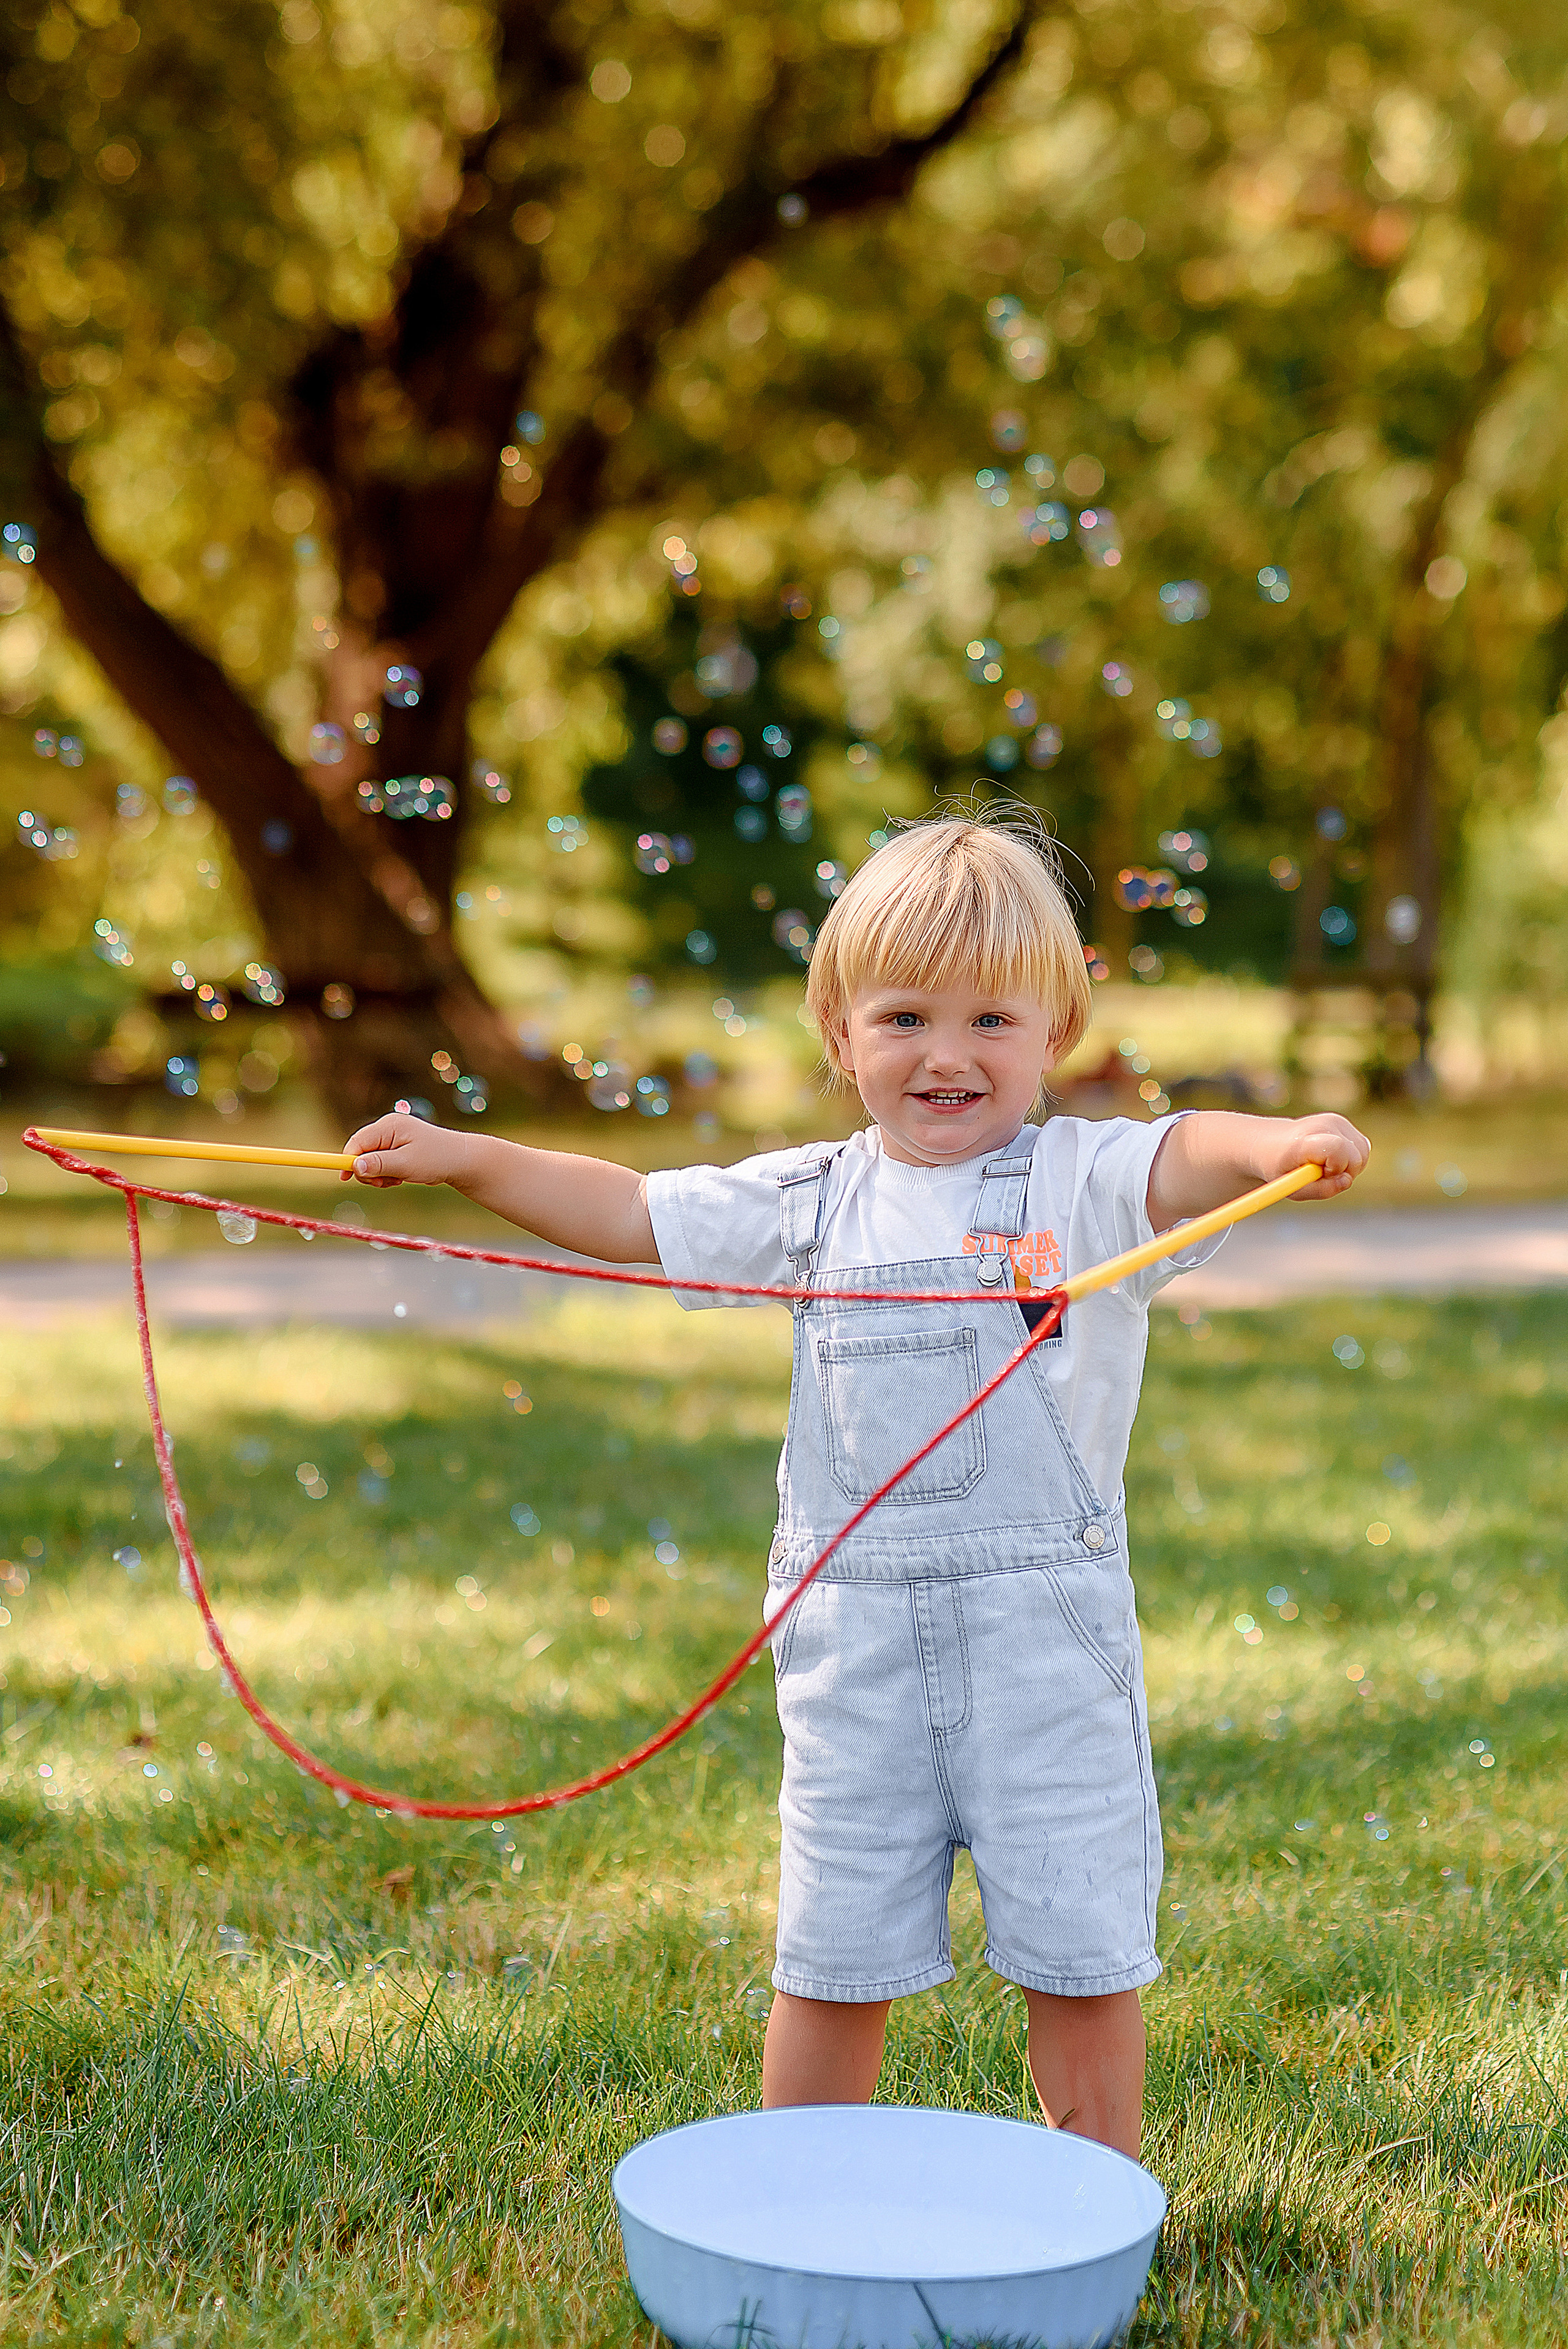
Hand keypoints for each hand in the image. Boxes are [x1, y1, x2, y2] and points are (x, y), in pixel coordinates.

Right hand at [341, 1114, 470, 1188]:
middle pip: (362, 1151)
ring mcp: (393, 1137)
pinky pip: (382, 1163)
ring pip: (371, 1160)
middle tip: (383, 1183)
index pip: (358, 1142)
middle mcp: (389, 1128)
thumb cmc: (436, 1159)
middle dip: (368, 1170)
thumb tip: (354, 1166)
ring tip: (398, 1179)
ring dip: (379, 1175)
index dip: (348, 1160)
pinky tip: (401, 1178)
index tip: (345, 1178)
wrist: (461, 1160)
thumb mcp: (405, 1164)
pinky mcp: (398, 1147)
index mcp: (389, 1126)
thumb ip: (379, 1164)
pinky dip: (387, 1174)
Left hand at [1256, 1113, 1370, 1200]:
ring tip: (1325, 1167)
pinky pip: (1362, 1147)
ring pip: (1363, 1152)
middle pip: (1356, 1155)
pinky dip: (1351, 1159)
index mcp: (1304, 1140)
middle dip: (1345, 1173)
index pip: (1337, 1148)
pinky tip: (1331, 1159)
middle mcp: (1324, 1125)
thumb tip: (1346, 1181)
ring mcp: (1336, 1121)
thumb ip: (1320, 1190)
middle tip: (1321, 1174)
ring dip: (1349, 1167)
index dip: (1336, 1168)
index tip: (1322, 1174)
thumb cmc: (1280, 1168)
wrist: (1271, 1143)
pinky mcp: (1343, 1123)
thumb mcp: (1292, 1187)